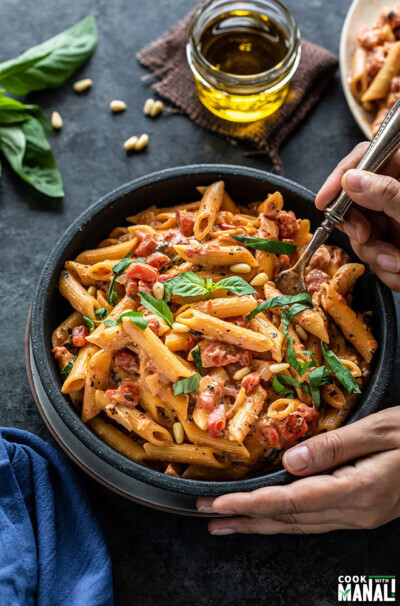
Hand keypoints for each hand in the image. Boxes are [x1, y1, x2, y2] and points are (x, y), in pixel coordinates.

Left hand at [196, 407, 399, 534]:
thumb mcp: (380, 429)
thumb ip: (335, 445)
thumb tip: (292, 460)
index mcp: (357, 489)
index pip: (292, 501)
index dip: (252, 504)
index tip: (220, 504)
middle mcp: (355, 510)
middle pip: (290, 519)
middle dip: (245, 518)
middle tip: (208, 516)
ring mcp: (359, 515)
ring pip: (299, 525)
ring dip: (260, 525)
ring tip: (227, 525)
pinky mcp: (361, 511)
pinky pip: (313, 521)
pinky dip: (284, 521)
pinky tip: (269, 519)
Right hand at [315, 142, 399, 290]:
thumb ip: (386, 193)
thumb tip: (352, 180)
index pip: (364, 158)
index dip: (340, 177)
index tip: (324, 201)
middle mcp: (395, 195)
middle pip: (355, 203)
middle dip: (358, 228)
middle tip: (366, 237)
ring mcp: (396, 222)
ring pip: (364, 236)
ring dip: (377, 256)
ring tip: (398, 263)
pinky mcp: (396, 245)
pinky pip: (376, 258)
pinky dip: (387, 270)